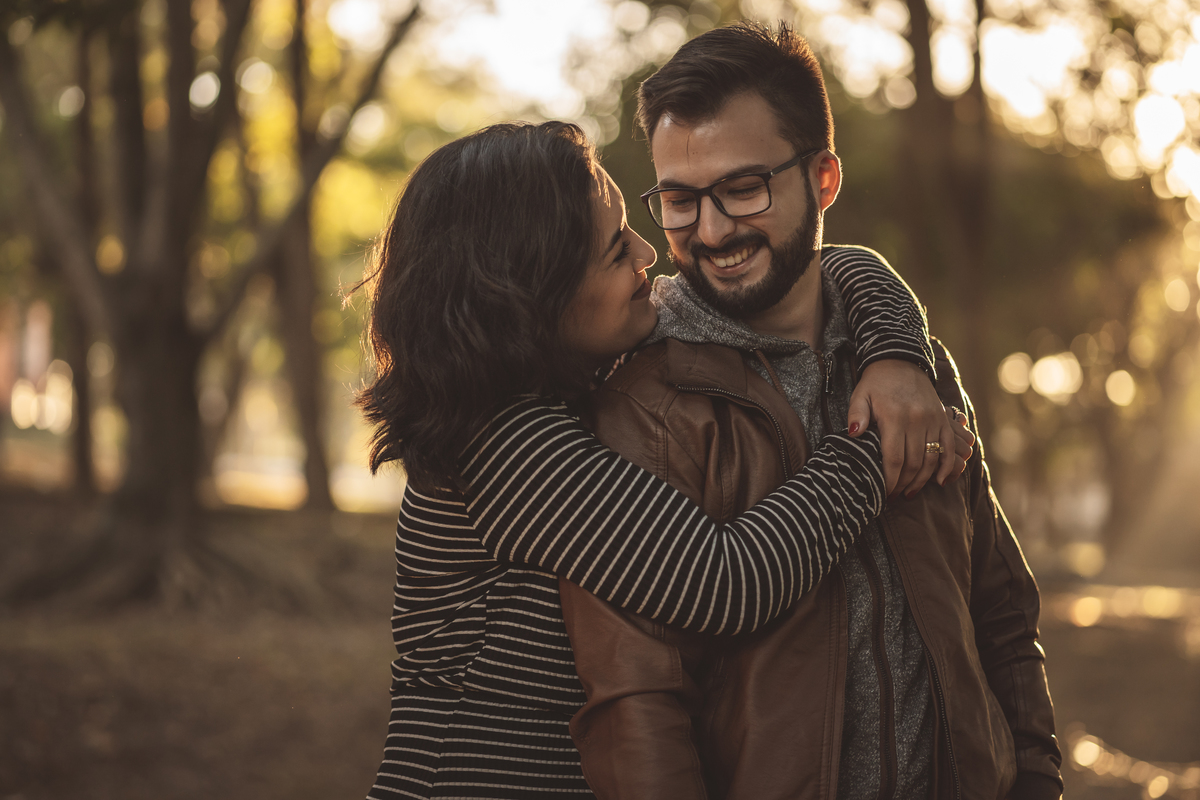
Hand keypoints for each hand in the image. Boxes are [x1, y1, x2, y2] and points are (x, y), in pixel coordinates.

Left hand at [847, 360, 970, 496]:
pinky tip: (938, 481)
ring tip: (910, 492)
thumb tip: (854, 434)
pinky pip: (948, 447)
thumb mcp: (860, 395)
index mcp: (894, 417)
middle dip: (904, 484)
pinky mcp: (943, 419)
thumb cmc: (876, 383)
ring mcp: (933, 420)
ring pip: (931, 459)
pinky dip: (946, 467)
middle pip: (914, 463)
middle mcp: (917, 420)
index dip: (890, 480)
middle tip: (894, 496)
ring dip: (922, 480)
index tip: (884, 493)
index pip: (894, 458)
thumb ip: (856, 415)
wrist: (901, 362)